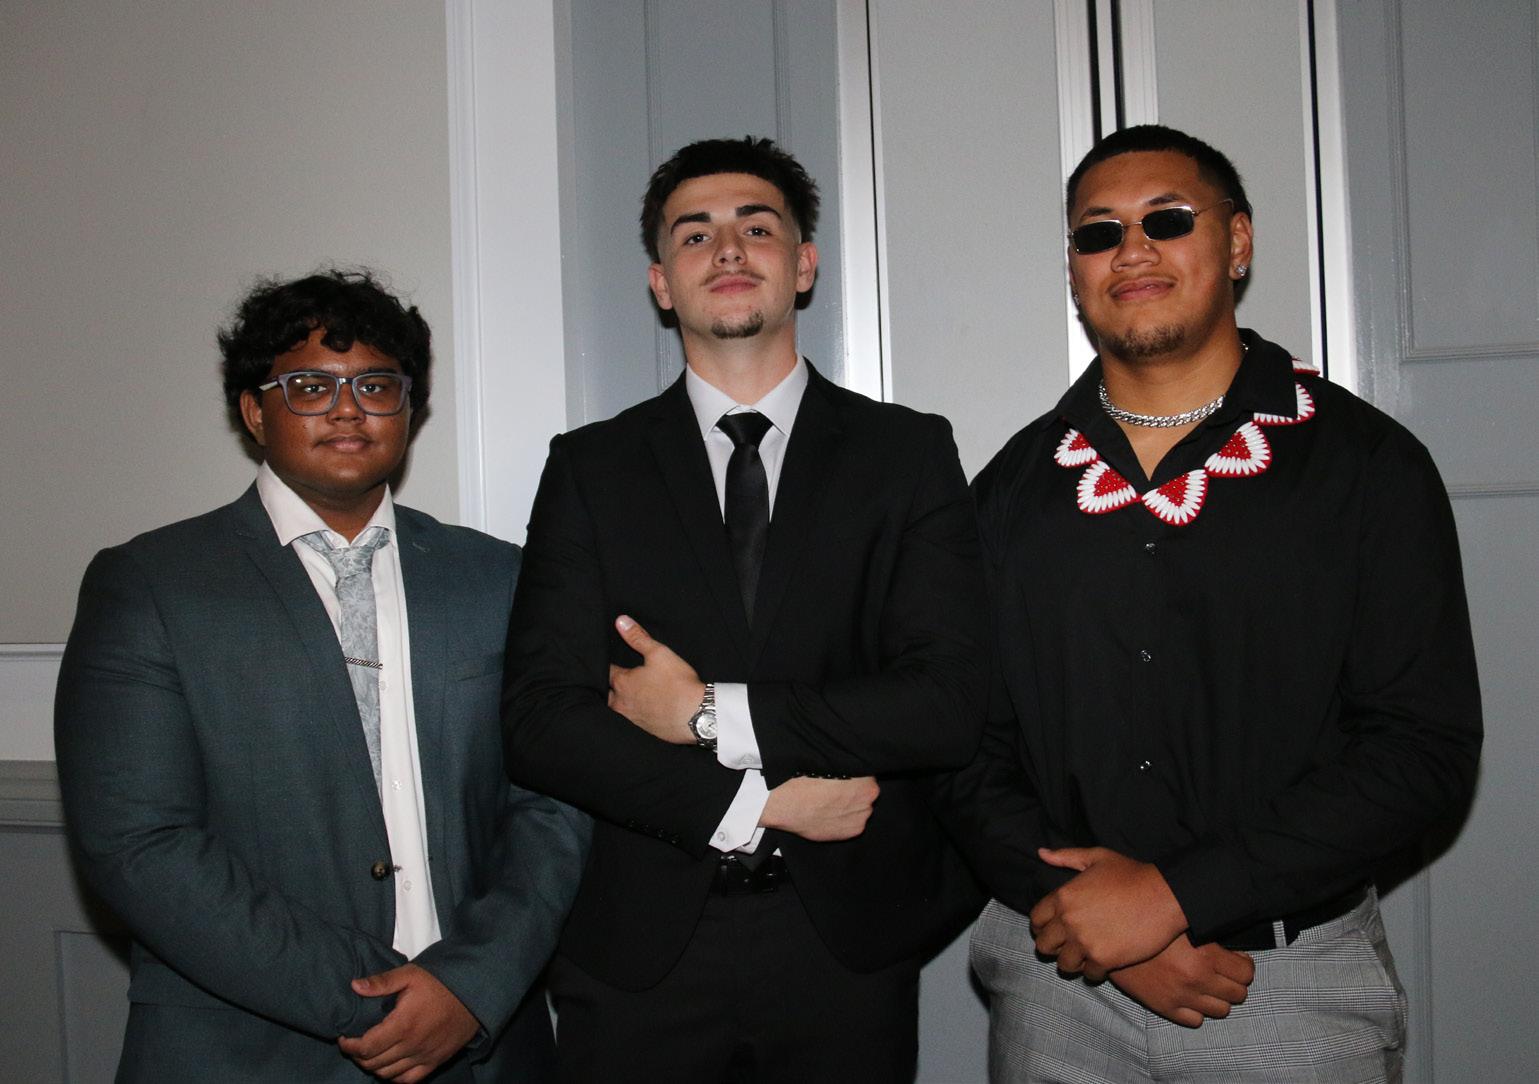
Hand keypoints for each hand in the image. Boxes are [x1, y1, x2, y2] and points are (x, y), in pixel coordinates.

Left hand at [337, 963, 478, 1081]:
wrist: (474, 994)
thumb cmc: (441, 983)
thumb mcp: (410, 975)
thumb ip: (382, 982)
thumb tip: (354, 986)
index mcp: (402, 1025)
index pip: (365, 1047)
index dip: (349, 1046)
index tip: (344, 1037)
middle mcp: (411, 1046)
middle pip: (373, 1063)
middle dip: (358, 1056)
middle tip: (355, 1044)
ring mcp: (423, 1057)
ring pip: (387, 1074)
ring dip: (373, 1066)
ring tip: (370, 1053)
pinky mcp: (434, 1062)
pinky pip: (408, 1080)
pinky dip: (394, 1077)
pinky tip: (390, 1065)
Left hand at [607, 615, 704, 744]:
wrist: (697, 716)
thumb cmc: (678, 684)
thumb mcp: (659, 653)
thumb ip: (638, 637)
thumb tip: (620, 621)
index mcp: (623, 683)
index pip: (606, 671)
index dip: (608, 664)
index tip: (612, 661)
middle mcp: (622, 704)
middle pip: (607, 694)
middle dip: (610, 686)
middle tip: (618, 679)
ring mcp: (632, 720)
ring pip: (618, 710)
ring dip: (621, 702)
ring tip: (629, 695)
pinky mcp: (644, 731)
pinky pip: (632, 722)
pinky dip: (634, 715)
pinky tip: (643, 710)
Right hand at [760, 776, 878, 840]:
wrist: (790, 806)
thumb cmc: (806, 782)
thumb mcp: (829, 765)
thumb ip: (847, 769)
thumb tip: (851, 770)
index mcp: (866, 781)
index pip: (867, 778)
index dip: (856, 779)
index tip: (844, 781)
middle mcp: (868, 800)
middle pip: (866, 795)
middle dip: (855, 794)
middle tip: (836, 793)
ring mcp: (862, 817)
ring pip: (860, 810)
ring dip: (851, 808)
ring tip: (831, 805)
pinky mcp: (853, 832)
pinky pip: (854, 824)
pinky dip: (845, 821)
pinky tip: (830, 816)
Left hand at [1029, 846, 1186, 978]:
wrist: (1164, 895)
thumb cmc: (1132, 874)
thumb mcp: (1097, 857)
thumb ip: (1066, 856)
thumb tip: (1042, 853)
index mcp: (1063, 896)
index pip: (1036, 919)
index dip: (1041, 926)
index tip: (1051, 930)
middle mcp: (1068, 921)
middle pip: (1044, 945)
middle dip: (1053, 946)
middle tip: (1066, 946)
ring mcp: (1084, 942)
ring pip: (1064, 964)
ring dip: (1072, 962)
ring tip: (1083, 957)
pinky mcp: (1103, 959)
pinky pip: (1089, 975)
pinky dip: (1095, 972)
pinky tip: (1103, 963)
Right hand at [1109, 935, 1253, 1027]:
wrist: (1111, 937)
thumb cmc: (1147, 922)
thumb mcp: (1181, 920)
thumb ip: (1208, 930)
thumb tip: (1231, 938)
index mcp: (1205, 955)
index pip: (1246, 973)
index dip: (1243, 966)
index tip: (1237, 960)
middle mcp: (1197, 979)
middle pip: (1238, 994)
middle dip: (1234, 982)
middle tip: (1223, 972)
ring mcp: (1182, 996)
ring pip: (1221, 1010)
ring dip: (1218, 997)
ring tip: (1208, 985)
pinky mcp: (1165, 1008)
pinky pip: (1195, 1020)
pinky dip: (1196, 1010)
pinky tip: (1190, 995)